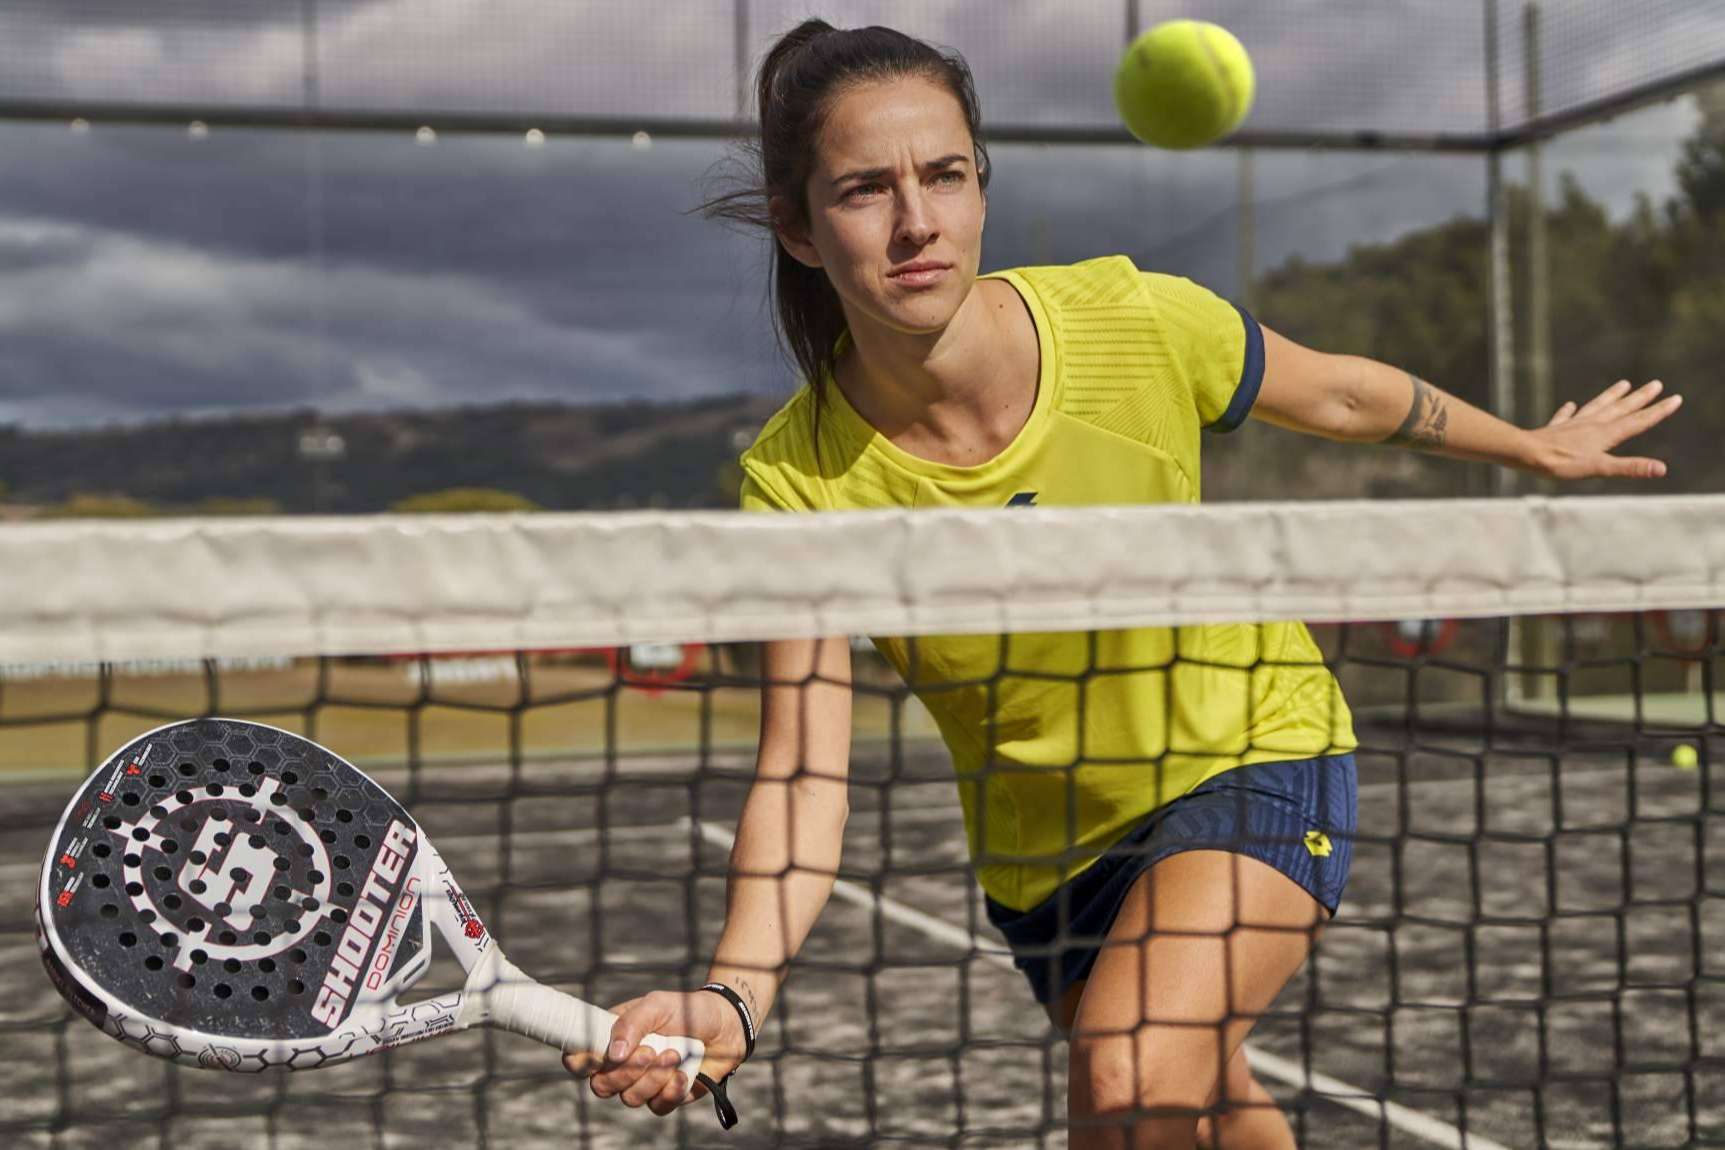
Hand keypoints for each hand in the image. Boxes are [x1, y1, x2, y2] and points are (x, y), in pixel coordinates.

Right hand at [563, 990, 747, 1117]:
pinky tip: (684, 1074)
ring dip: (652, 1078)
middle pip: (600, 1085)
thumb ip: (631, 1023)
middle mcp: (622, 1064)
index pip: (578, 1058)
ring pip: (628, 1098)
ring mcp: (643, 1083)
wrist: (726, 1026)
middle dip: (625, 1071)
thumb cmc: (688, 1009)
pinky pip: (656, 1106)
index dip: (579, 1062)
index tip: (600, 1056)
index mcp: (612, 1038)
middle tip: (651, 1051)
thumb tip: (612, 1054)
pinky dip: (671, 1091)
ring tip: (675, 1055)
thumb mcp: (657, 1005)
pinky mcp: (665, 1097)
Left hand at [1527, 379, 1681, 479]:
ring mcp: (1573, 425)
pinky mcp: (1555, 429)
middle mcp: (1592, 425)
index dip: (1658, 411)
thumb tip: (1661, 468)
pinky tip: (1570, 405)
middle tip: (1656, 384)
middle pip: (1621, 409)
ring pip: (1597, 406)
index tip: (1675, 398)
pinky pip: (1565, 417)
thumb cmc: (1562, 463)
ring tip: (1624, 384)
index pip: (1638, 422)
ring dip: (1611, 396)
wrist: (1526, 454)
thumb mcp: (1599, 468)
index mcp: (1606, 434)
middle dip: (1640, 398)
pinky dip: (1569, 410)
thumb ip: (1630, 467)